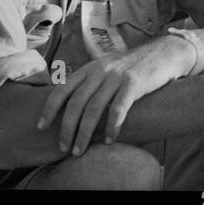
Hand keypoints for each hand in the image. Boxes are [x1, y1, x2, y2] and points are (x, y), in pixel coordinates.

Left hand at [38, 37, 194, 155]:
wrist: (162, 54)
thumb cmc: (132, 68)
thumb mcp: (106, 69)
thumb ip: (89, 83)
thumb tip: (69, 106)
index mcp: (89, 68)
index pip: (62, 89)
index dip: (49, 109)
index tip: (41, 126)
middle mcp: (100, 71)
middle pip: (76, 103)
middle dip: (67, 128)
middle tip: (63, 147)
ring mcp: (117, 77)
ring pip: (94, 109)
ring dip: (85, 133)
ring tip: (80, 150)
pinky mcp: (134, 83)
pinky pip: (118, 109)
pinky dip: (111, 127)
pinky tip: (109, 140)